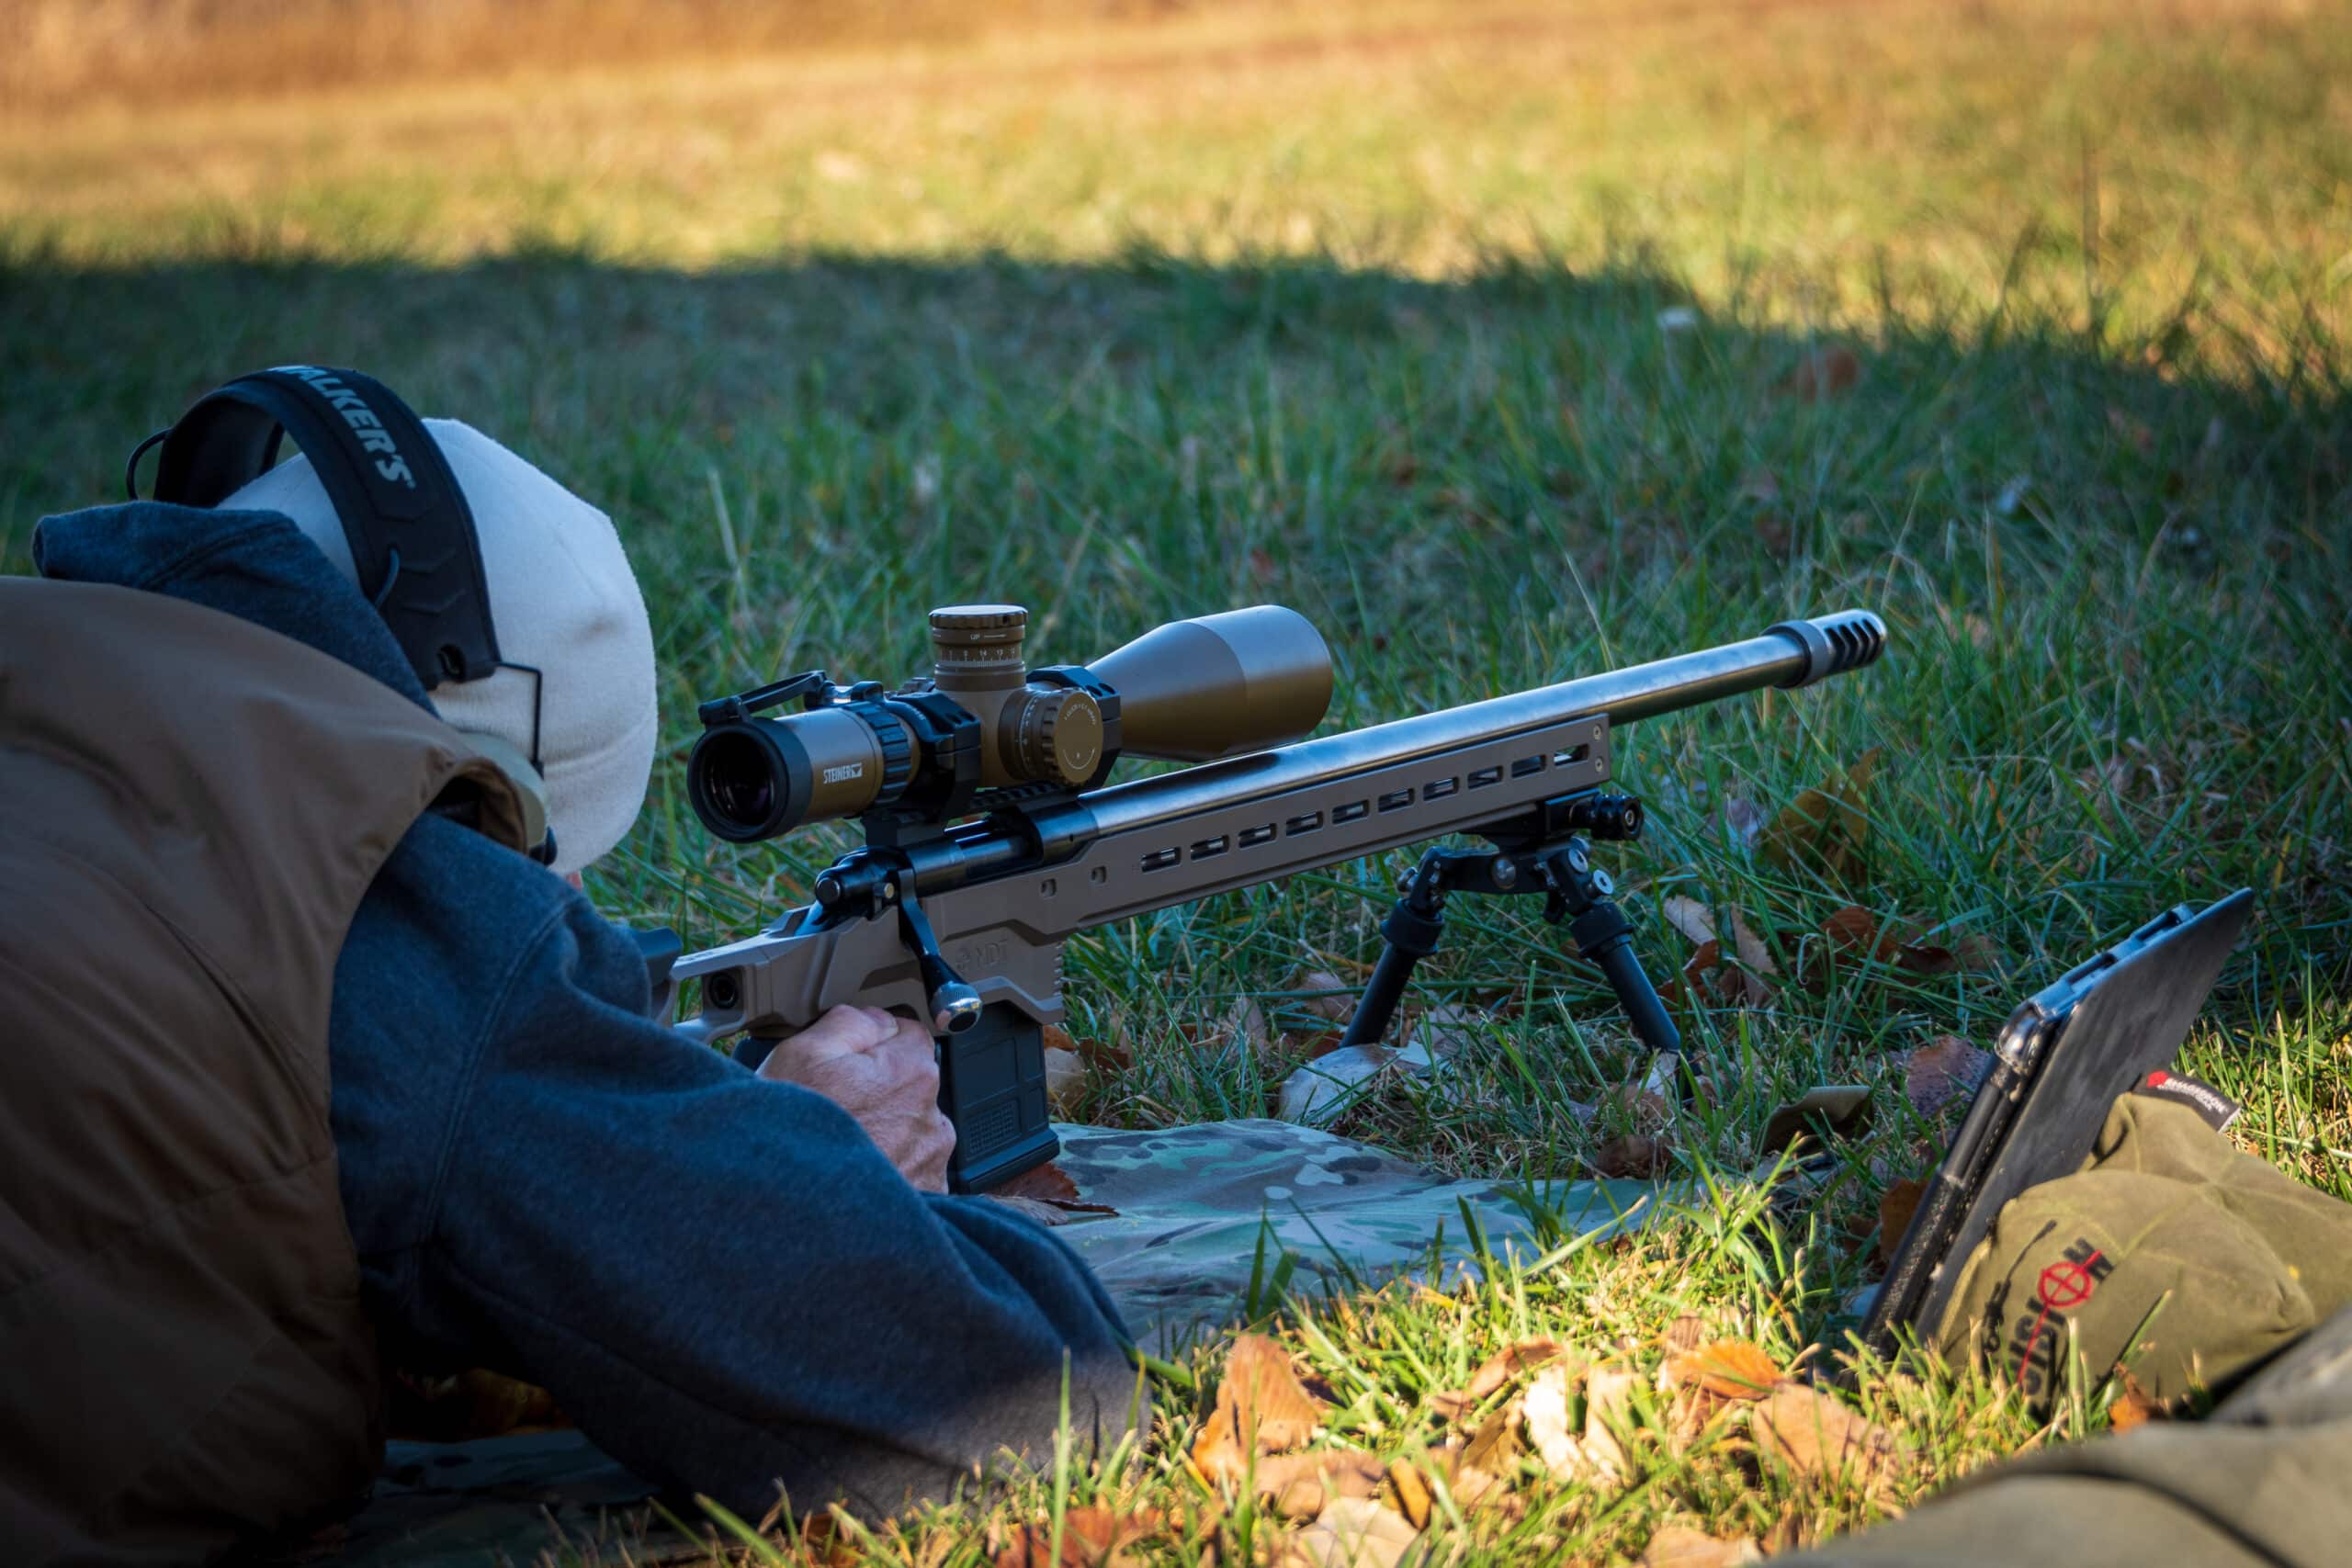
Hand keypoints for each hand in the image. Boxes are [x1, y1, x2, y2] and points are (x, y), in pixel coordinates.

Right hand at [758, 1005, 955, 1191]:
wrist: (792, 1219)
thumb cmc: (792, 1140)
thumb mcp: (802, 1053)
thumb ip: (850, 1022)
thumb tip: (874, 1019)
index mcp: (911, 1073)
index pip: (907, 1034)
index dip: (871, 1041)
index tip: (845, 1058)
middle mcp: (931, 1119)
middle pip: (907, 1085)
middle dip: (876, 1089)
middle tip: (831, 1107)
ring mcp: (930, 1164)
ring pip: (907, 1130)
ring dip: (883, 1132)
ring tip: (838, 1147)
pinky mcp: (925, 1200)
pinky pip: (909, 1171)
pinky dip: (888, 1171)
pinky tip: (851, 1177)